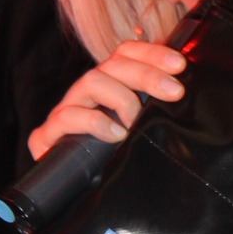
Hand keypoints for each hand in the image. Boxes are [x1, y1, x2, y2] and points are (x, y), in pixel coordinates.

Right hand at [28, 40, 186, 159]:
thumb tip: (184, 100)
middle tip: (175, 91)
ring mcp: (67, 109)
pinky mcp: (48, 134)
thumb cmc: (107, 154)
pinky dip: (94, 123)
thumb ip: (152, 111)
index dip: (152, 52)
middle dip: (147, 74)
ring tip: (137, 120)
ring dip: (121, 98)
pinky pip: (68, 117)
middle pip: (114, 65)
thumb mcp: (133, 128)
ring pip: (91, 82)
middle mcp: (86, 91)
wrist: (62, 181)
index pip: (126, 53)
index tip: (179, 65)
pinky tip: (115, 134)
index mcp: (107, 83)